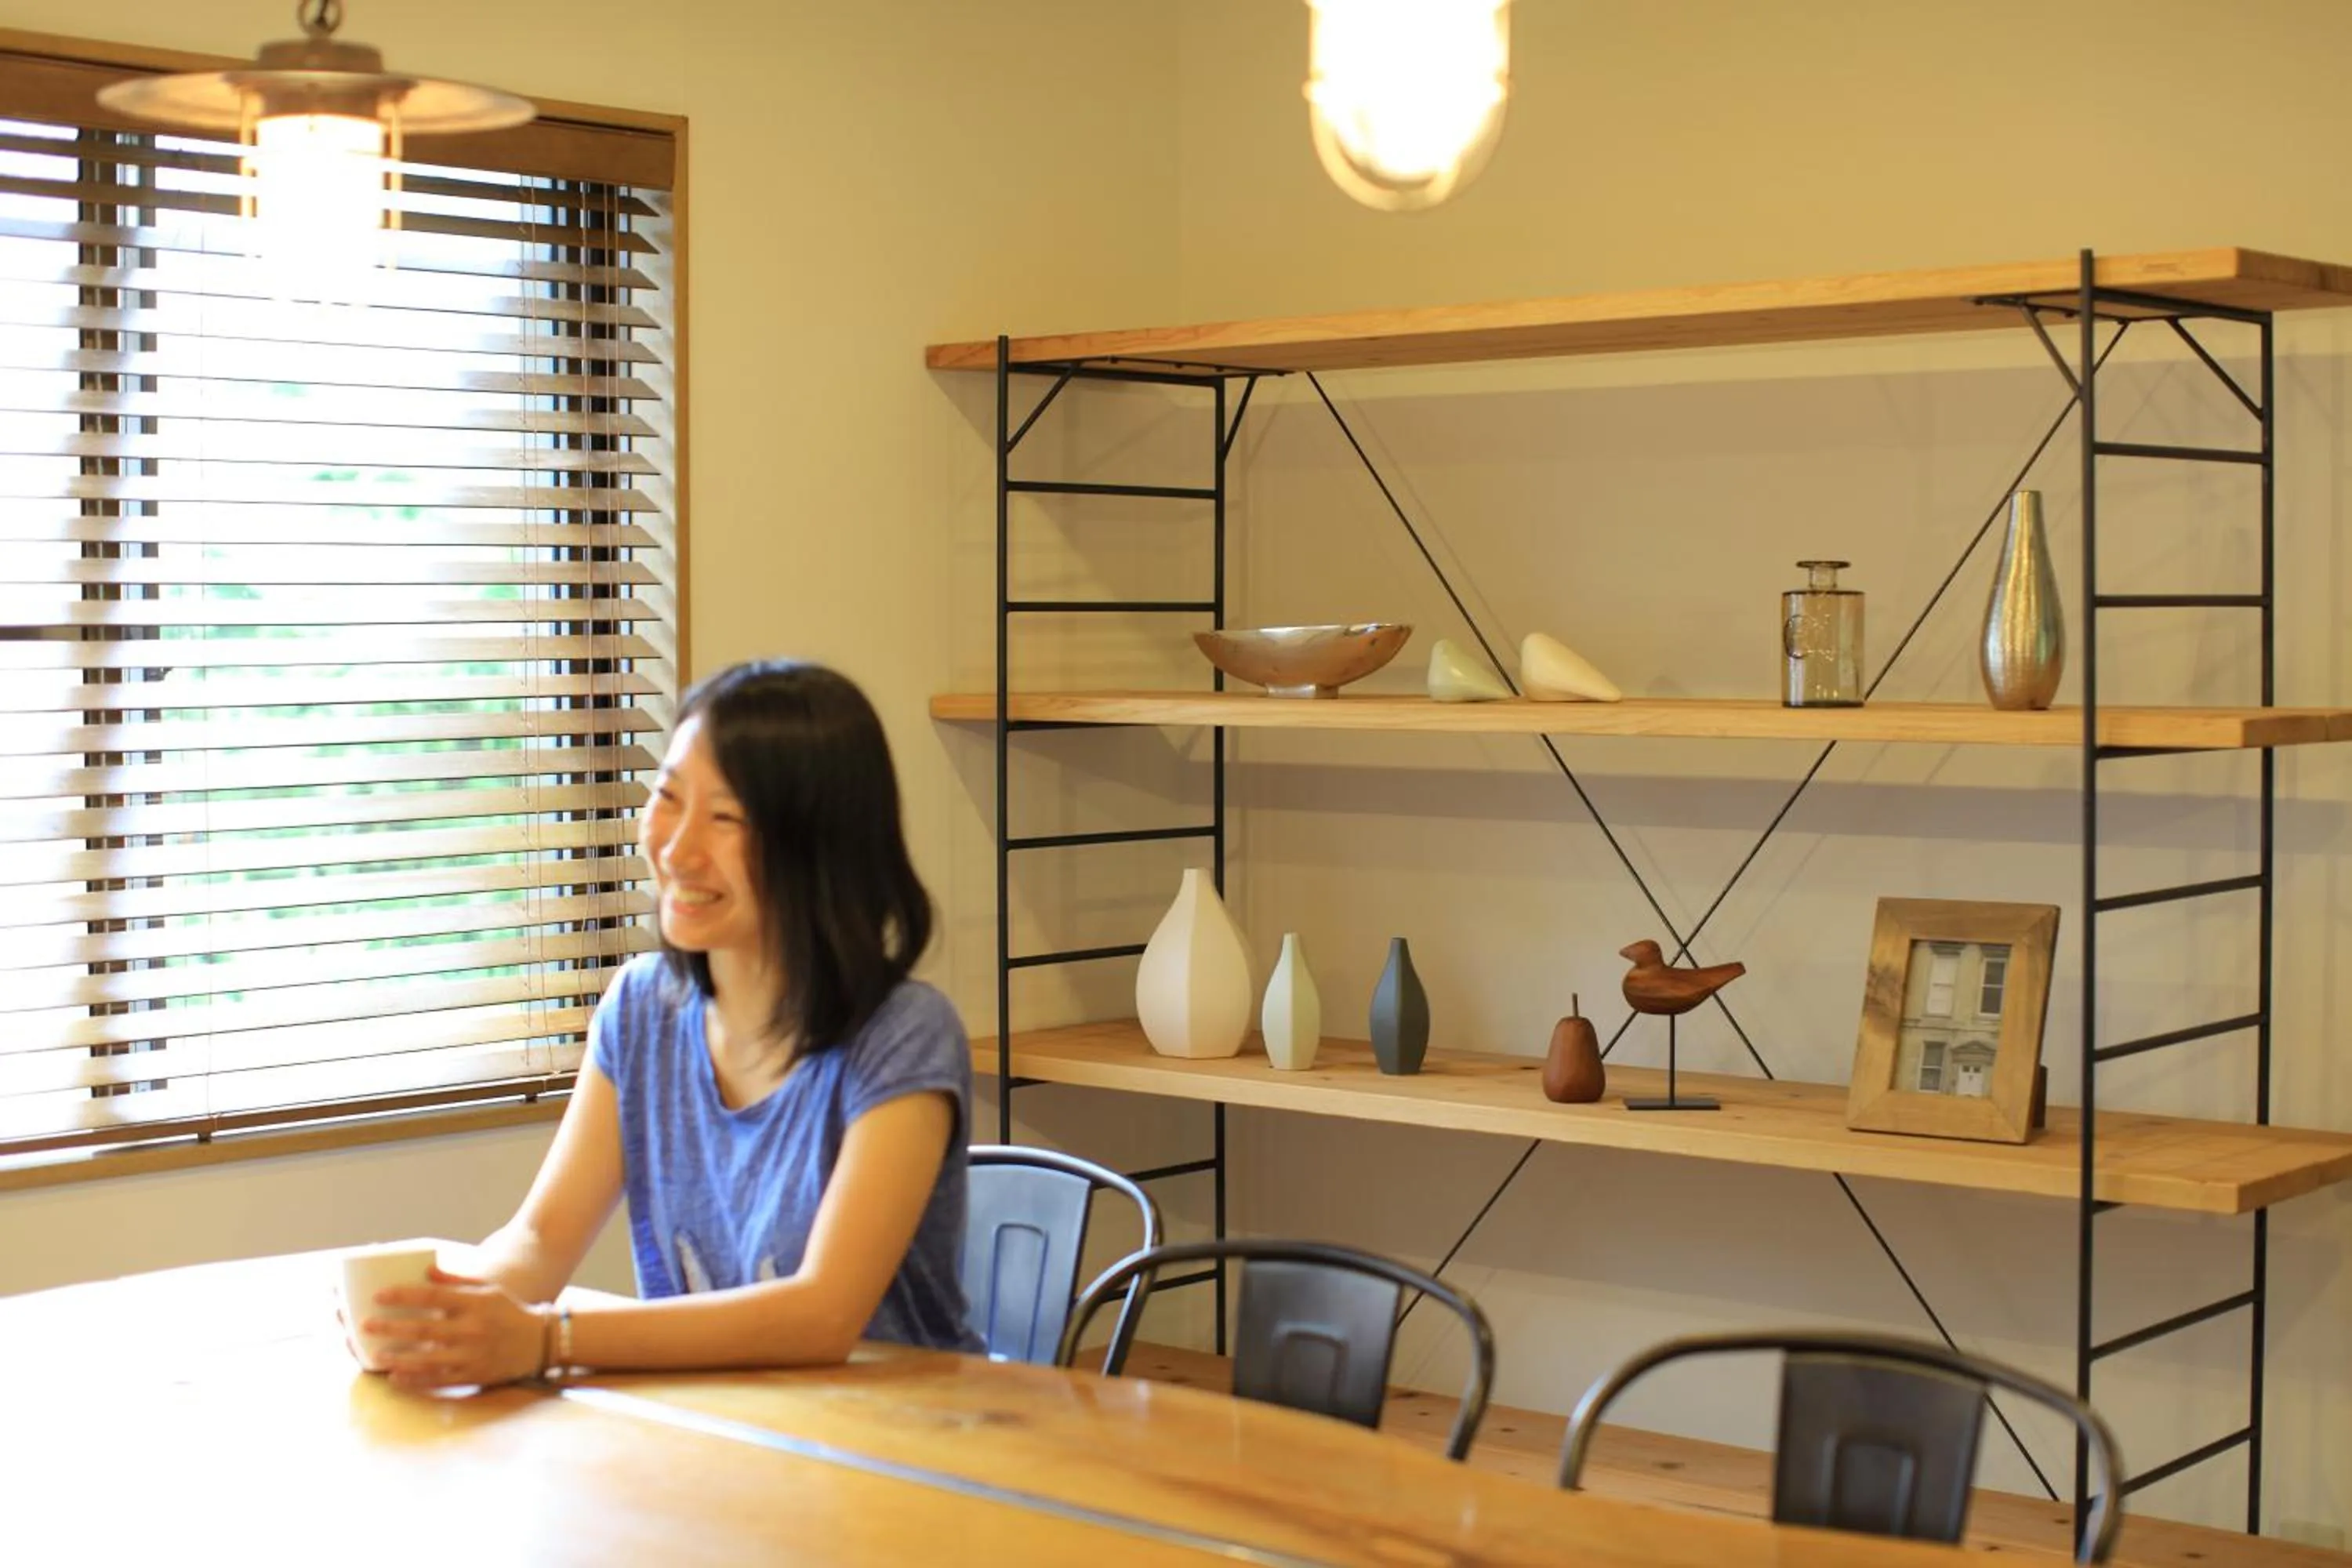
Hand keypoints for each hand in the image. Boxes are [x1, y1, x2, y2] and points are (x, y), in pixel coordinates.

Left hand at [363, 1266, 545, 1391]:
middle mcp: (472, 1329)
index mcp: (474, 1304)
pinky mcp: (472, 1375)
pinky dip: (415, 1380)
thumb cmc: (508, 1311)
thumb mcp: (487, 1290)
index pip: (432, 1298)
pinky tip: (396, 1377)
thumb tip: (425, 1269)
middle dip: (391, 1328)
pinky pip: (438, 1380)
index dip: (403, 1296)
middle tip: (366, 1325)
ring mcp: (472, 1355)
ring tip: (376, 1355)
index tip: (379, 1295)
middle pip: (424, 1329)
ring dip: (399, 1357)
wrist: (539, 1343)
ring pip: (428, 1359)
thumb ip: (456, 1281)